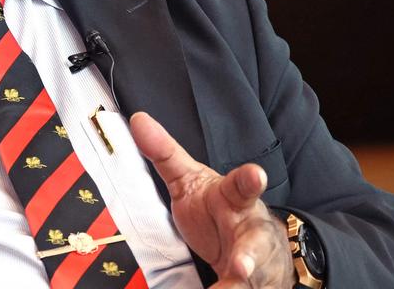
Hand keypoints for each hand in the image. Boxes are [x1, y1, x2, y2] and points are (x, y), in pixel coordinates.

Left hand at [130, 112, 293, 288]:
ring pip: (252, 272)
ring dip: (242, 278)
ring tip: (235, 279)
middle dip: (249, 253)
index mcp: (235, 197)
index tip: (255, 176)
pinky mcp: (250, 282)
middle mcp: (249, 228)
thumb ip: (166, 153)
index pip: (244, 185)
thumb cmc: (217, 210)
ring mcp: (253, 259)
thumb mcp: (190, 180)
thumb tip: (138, 120)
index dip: (250, 180)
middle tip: (241, 264)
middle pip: (255, 240)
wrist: (252, 249)